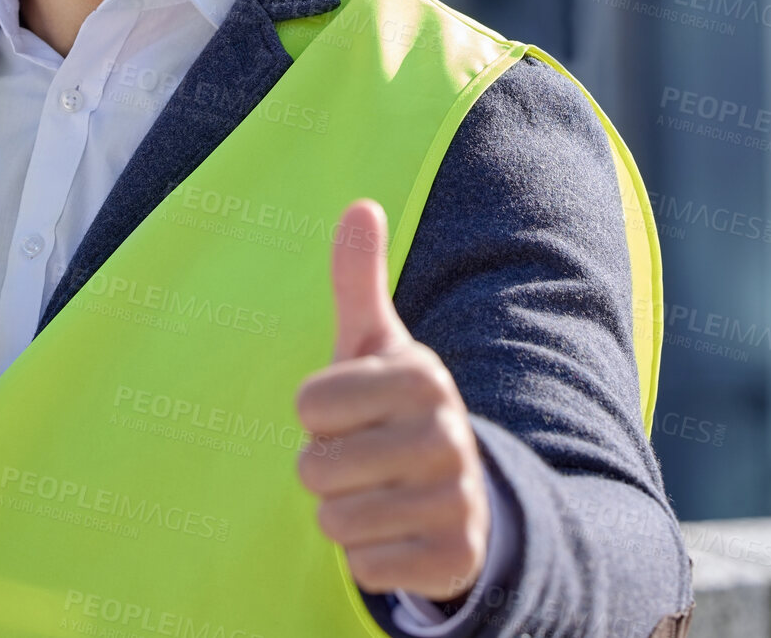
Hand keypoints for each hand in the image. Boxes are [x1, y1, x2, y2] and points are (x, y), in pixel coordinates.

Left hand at [294, 199, 490, 601]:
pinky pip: (366, 566)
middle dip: (324, 471)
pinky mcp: (455, 559)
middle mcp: (450, 435)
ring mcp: (457, 500)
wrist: (461, 494)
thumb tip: (360, 203)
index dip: (317, 416)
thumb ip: (358, 278)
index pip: (309, 404)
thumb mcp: (375, 344)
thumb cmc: (391, 408)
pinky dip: (369, 559)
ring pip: (336, 521)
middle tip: (362, 461)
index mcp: (424, 375)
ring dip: (342, 516)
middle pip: (315, 466)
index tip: (353, 413)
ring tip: (377, 495)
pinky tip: (397, 536)